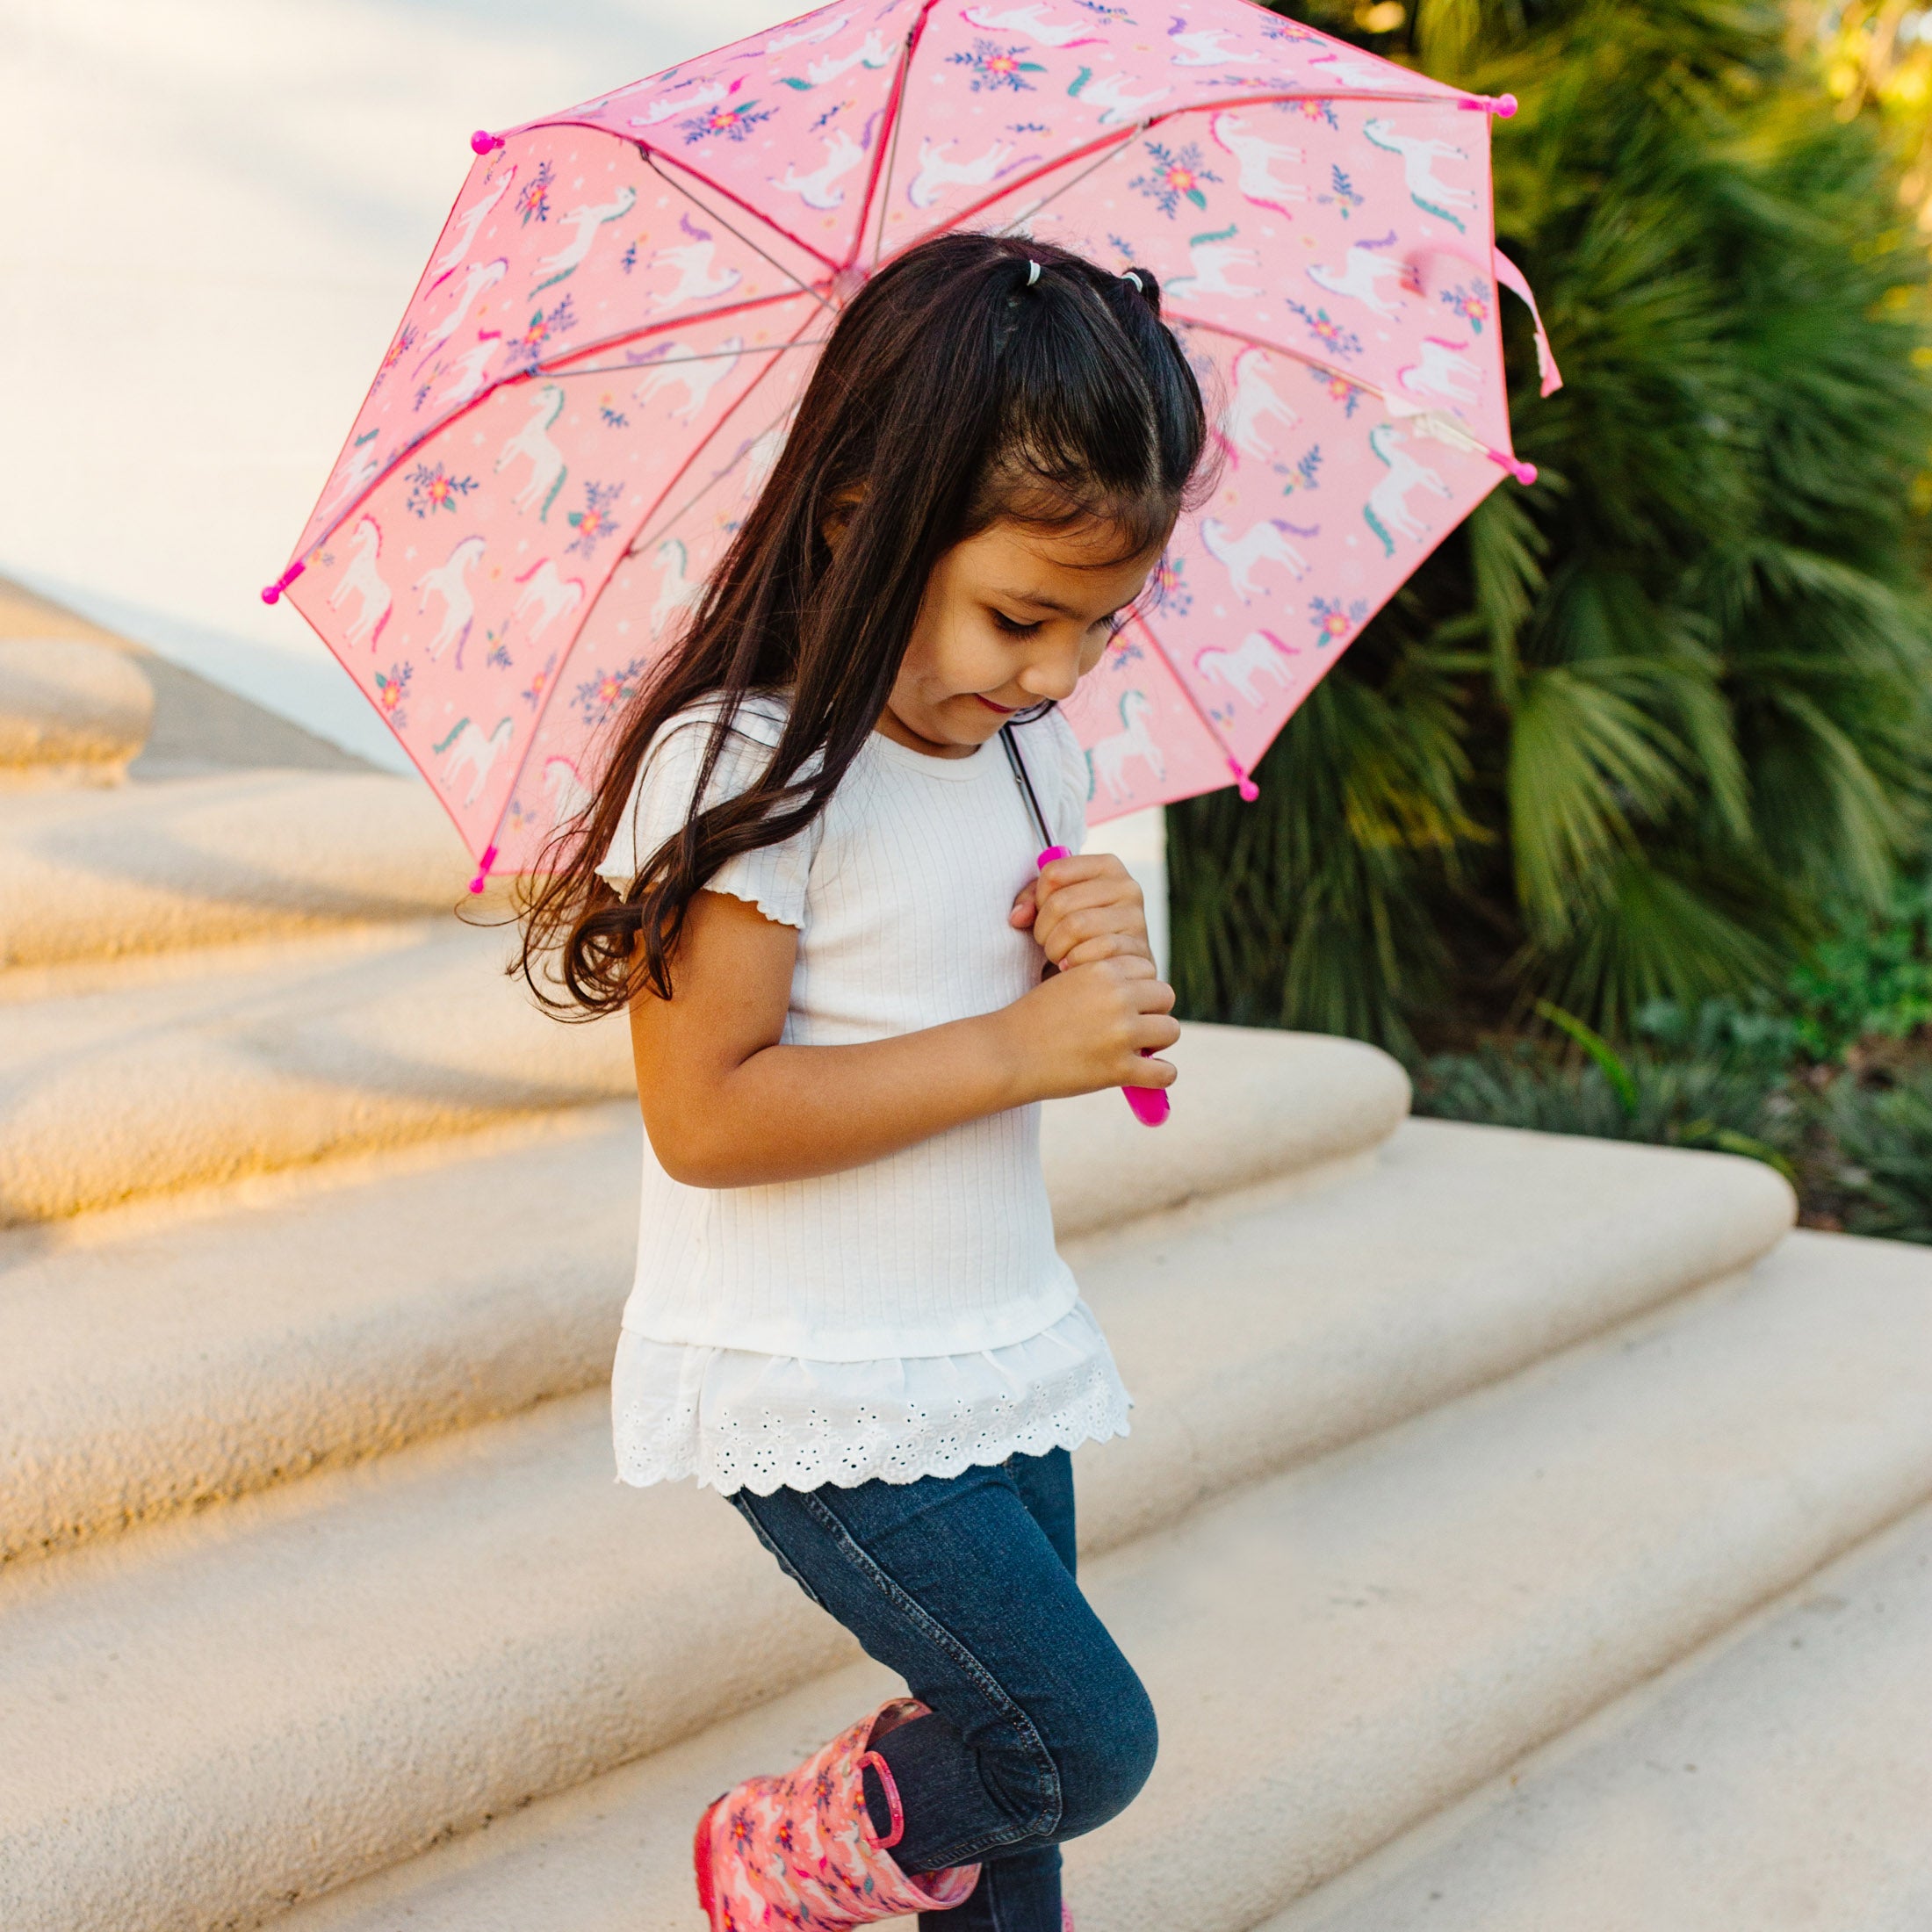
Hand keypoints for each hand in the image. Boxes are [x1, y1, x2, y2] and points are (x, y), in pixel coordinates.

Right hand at [998, 954, 1178, 1102]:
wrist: (1005, 1054)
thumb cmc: (1031, 1020)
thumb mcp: (1067, 984)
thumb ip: (1102, 984)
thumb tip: (1139, 996)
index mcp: (1102, 970)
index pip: (1147, 969)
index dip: (1137, 986)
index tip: (1125, 1002)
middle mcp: (1117, 997)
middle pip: (1165, 996)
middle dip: (1152, 1010)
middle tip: (1135, 1027)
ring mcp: (1121, 1034)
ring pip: (1170, 1030)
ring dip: (1158, 1041)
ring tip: (1139, 1050)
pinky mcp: (1119, 1070)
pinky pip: (1165, 1073)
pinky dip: (1160, 1076)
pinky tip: (1146, 1076)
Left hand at [1008, 853, 1152, 969]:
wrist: (1116, 969)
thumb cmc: (1080, 931)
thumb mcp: (1055, 906)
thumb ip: (1032, 901)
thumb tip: (1018, 917)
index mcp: (1108, 866)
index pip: (1053, 873)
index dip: (1038, 898)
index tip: (1043, 913)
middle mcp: (1128, 887)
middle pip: (1060, 903)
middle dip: (1043, 929)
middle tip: (1046, 942)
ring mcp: (1136, 919)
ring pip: (1074, 927)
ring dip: (1055, 949)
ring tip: (1058, 955)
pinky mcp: (1138, 951)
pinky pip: (1090, 953)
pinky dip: (1072, 964)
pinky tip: (1071, 968)